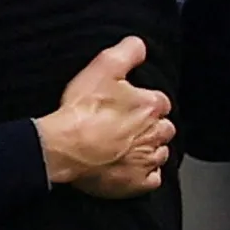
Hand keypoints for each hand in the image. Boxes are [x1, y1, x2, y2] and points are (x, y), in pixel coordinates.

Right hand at [33, 36, 174, 197]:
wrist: (65, 147)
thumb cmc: (83, 110)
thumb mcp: (104, 66)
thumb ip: (128, 51)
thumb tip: (140, 45)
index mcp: (151, 106)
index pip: (160, 101)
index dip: (145, 101)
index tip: (130, 103)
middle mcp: (155, 134)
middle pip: (164, 128)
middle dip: (151, 126)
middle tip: (128, 125)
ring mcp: (147, 161)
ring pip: (160, 153)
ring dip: (150, 149)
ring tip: (128, 145)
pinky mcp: (136, 183)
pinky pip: (152, 179)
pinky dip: (145, 174)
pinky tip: (130, 167)